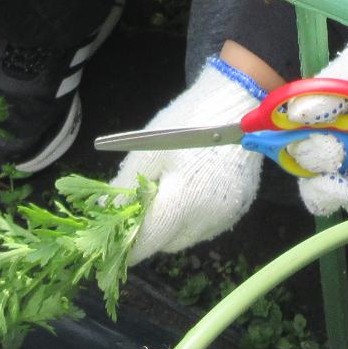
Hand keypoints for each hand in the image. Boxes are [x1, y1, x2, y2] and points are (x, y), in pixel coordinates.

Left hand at [114, 55, 267, 262]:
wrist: (236, 102)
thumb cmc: (187, 122)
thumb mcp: (147, 150)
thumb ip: (126, 186)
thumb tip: (106, 211)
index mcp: (184, 202)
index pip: (149, 241)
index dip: (128, 246)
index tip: (113, 244)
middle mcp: (208, 216)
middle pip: (169, 243)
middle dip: (151, 232)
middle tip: (140, 207)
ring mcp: (228, 213)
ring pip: (189, 237)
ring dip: (173, 226)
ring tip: (167, 195)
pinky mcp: (240, 206)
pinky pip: (209, 225)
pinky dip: (194, 218)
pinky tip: (190, 193)